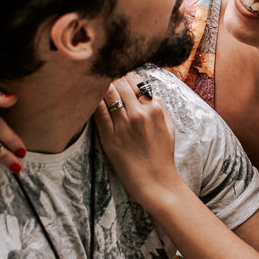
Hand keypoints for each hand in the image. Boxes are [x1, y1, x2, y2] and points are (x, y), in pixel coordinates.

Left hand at [94, 74, 182, 208]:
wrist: (156, 182)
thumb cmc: (162, 156)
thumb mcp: (169, 127)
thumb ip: (160, 107)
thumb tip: (149, 93)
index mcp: (155, 109)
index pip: (137, 82)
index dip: (126, 76)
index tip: (119, 75)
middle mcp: (139, 114)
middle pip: (120, 84)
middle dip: (112, 76)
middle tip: (104, 75)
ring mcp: (123, 125)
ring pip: (108, 94)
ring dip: (101, 86)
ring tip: (95, 83)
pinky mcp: (110, 138)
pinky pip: (98, 112)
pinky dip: (94, 102)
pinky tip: (89, 98)